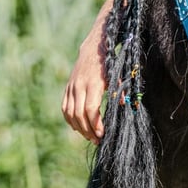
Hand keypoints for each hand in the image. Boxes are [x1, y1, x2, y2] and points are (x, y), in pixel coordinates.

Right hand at [61, 0, 112, 143]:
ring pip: (70, 113)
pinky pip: (64, 107)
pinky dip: (69, 119)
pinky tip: (77, 127)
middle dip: (88, 130)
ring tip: (89, 136)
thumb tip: (123, 106)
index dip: (96, 124)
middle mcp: (80, 86)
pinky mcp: (68, 87)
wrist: (94, 46)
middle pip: (79, 115)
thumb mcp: (118, 75)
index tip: (103, 134)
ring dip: (79, 127)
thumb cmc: (111, 62)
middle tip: (98, 140)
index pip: (91, 110)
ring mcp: (72, 87)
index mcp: (94, 83)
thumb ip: (121, 90)